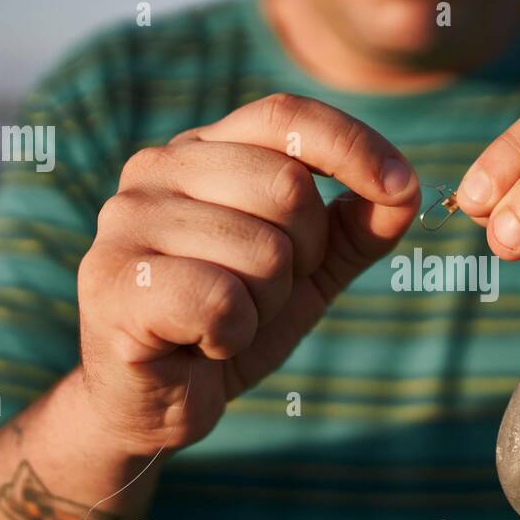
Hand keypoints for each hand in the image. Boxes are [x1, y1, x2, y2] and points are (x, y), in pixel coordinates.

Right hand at [77, 93, 419, 453]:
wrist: (151, 402)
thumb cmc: (226, 323)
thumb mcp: (305, 271)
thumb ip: (355, 228)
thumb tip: (407, 189)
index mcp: (200, 151)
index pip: (285, 116)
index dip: (353, 145)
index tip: (402, 186)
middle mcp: (155, 170)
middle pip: (286, 187)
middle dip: (302, 257)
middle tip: (260, 293)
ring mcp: (125, 223)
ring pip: (263, 252)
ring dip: (266, 306)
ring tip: (226, 321)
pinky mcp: (112, 284)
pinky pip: (222, 301)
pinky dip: (232, 336)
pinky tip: (203, 345)